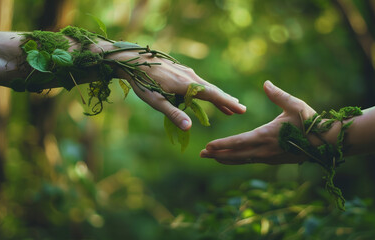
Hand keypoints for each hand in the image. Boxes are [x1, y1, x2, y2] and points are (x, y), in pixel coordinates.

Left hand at [112, 50, 245, 130]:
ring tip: (229, 105)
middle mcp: (190, 77)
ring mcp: (186, 72)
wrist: (132, 60)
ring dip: (218, 96)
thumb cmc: (143, 82)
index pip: (212, 95)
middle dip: (227, 100)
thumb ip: (173, 114)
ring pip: (206, 86)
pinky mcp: (181, 71)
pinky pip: (199, 83)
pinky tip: (207, 95)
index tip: (241, 109)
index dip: (227, 103)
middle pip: (213, 90)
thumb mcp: (156, 102)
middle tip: (241, 109)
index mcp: (186, 85)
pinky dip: (207, 91)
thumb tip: (189, 128)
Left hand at [200, 80, 315, 164]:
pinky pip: (250, 161)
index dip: (222, 145)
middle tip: (202, 154)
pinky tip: (232, 158)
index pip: (238, 142)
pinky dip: (238, 160)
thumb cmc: (310, 122)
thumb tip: (266, 83)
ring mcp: (268, 157)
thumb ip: (278, 94)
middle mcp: (264, 150)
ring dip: (226, 159)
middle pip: (236, 155)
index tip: (208, 146)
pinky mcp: (272, 160)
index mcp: (266, 136)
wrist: (324, 142)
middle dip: (218, 154)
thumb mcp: (294, 105)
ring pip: (242, 160)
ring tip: (212, 157)